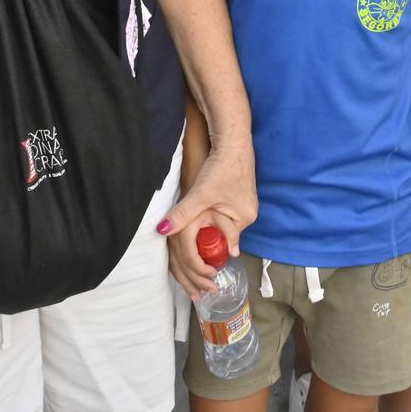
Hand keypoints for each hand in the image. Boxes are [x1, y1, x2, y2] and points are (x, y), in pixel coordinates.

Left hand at [157, 137, 256, 300]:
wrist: (232, 140)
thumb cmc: (222, 166)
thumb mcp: (200, 194)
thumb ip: (182, 215)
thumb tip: (162, 231)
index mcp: (243, 218)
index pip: (225, 245)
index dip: (211, 257)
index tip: (201, 271)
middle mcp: (248, 214)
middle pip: (225, 237)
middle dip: (211, 248)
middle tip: (197, 262)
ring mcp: (246, 204)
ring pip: (225, 226)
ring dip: (212, 232)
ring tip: (199, 240)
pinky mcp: (240, 195)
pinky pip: (227, 214)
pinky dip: (216, 219)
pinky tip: (206, 216)